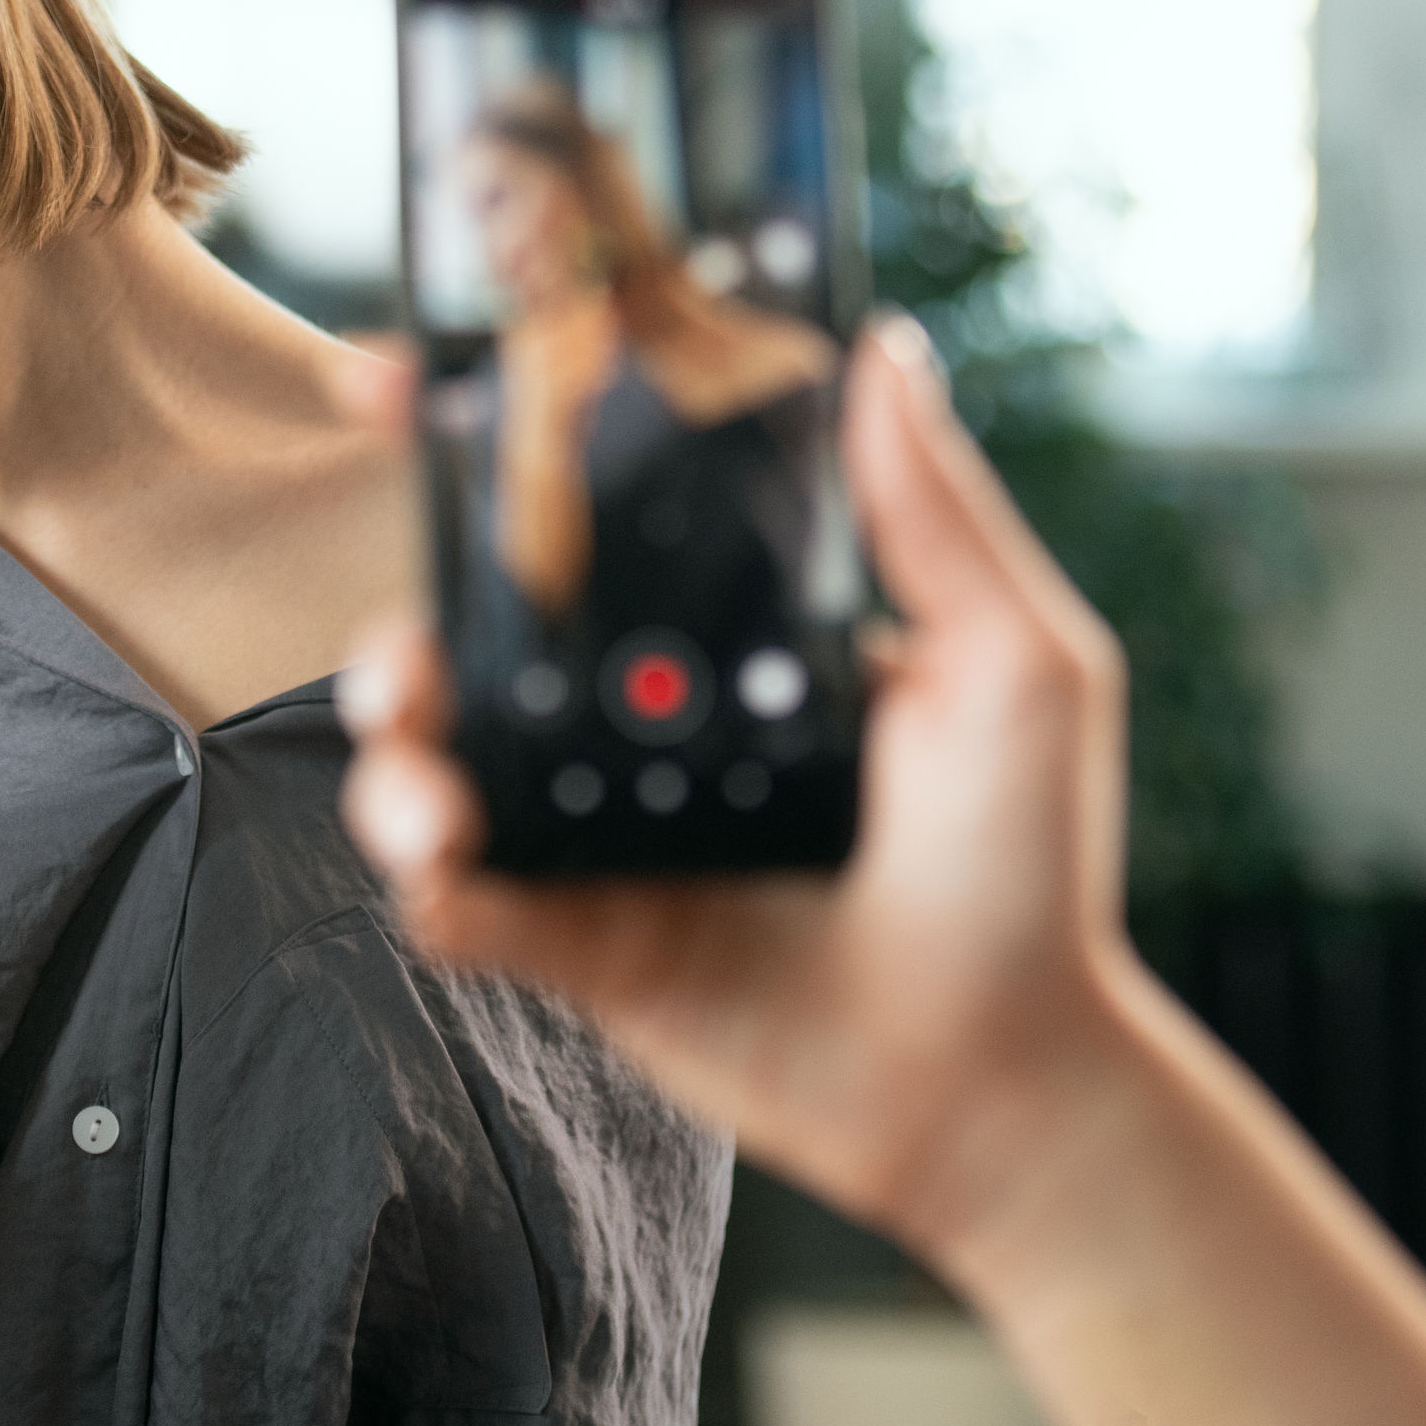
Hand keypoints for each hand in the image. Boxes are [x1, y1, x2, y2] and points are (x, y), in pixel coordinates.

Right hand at [339, 314, 1138, 1253]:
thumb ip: (934, 513)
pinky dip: (429, 876)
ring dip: (396, 749)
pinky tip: (446, 862)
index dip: (488, 441)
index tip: (406, 382)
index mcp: (731, 626)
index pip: (590, 507)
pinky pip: (462, 900)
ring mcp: (601, 827)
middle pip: (478, 628)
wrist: (1006, 1078)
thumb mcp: (1013, 664)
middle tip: (406, 629)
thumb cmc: (1030, 869)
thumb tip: (885, 347)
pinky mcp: (579, 942)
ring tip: (423, 773)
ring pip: (439, 757)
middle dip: (405, 610)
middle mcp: (646, 715)